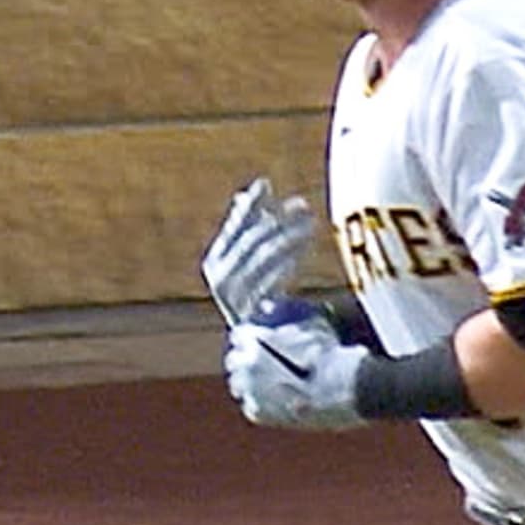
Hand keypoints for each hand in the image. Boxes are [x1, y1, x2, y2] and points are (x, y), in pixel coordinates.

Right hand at [200, 177, 317, 326]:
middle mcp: (220, 279)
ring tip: (310, 223)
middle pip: (250, 241)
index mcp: (214, 262)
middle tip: (302, 205)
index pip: (232, 228)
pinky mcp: (255, 311)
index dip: (248, 205)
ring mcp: (235, 297)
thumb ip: (254, 223)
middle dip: (278, 219)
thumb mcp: (253, 258)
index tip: (265, 183)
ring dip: (289, 236)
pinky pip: (272, 280)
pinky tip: (303, 248)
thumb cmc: (257, 292)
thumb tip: (262, 184)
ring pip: (263, 257)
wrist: (262, 341)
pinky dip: (288, 261)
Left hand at [223, 302, 364, 430]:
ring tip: (266, 382)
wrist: (349, 389)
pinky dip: (260, 402)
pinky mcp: (259, 414)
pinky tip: (274, 400)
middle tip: (259, 360)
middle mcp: (246, 366)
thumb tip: (269, 311)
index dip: (250, 336)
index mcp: (255, 342)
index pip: (240, 335)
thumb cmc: (334, 356)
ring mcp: (251, 391)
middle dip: (244, 359)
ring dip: (249, 382)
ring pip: (239, 385)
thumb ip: (286, 322)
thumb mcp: (312, 328)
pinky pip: (252, 405)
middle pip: (235, 361)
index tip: (257, 338)